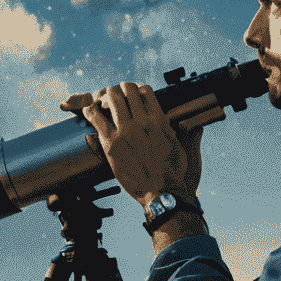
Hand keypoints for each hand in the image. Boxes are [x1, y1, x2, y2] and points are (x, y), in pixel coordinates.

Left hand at [58, 82, 223, 203]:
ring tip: (102, 98)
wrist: (161, 192)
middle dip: (121, 88)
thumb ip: (179, 131)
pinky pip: (96, 119)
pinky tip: (88, 109)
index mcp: (159, 120)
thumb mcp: (180, 147)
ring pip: (112, 98)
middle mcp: (142, 122)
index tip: (133, 94)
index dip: (137, 89)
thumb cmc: (172, 173)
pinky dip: (91, 110)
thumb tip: (191, 123)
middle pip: (128, 90)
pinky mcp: (111, 144)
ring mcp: (125, 132)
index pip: (145, 91)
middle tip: (116, 93)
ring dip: (106, 94)